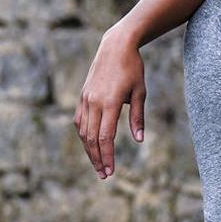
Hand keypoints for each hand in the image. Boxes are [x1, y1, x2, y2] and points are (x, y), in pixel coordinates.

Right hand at [75, 28, 144, 180]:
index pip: (105, 137)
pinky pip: (80, 120)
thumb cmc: (133, 68)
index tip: (110, 171)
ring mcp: (86, 98)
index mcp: (110, 103)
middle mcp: (94, 102)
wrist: (115, 46)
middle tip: (104, 175)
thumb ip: (138, 116)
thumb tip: (139, 139)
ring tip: (97, 164)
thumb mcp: (140, 92)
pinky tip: (89, 144)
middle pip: (92, 139)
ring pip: (83, 131)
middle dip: (97, 159)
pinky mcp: (82, 95)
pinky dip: (83, 135)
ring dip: (89, 150)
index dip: (107, 156)